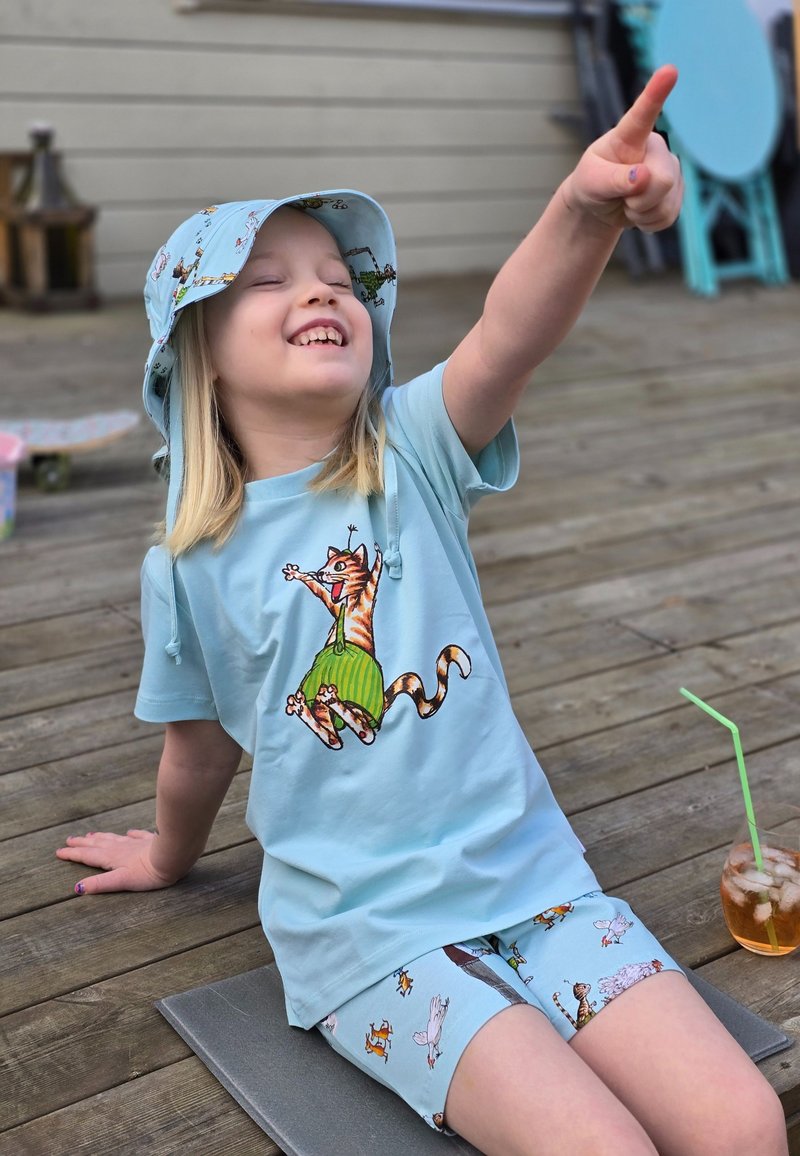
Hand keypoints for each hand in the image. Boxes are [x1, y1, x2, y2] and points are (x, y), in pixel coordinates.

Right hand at [56, 829, 178, 894]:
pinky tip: (130, 832)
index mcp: (112, 858)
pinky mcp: (150, 840)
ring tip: (92, 835)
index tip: (59, 851)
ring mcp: (136, 843)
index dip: (73, 854)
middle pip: (98, 844)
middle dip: (83, 843)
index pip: (88, 856)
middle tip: (70, 840)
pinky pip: (137, 835)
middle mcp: (121, 848)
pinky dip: (131, 834)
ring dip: (101, 837)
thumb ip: (100, 884)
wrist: (173, 855)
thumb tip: (78, 888)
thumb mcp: (121, 881)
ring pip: (114, 838)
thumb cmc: (148, 872)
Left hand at [563, 64, 682, 232]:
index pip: (644, 113)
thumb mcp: (591, 182)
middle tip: (622, 196)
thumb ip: (613, 180)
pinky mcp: (676, 193)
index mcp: (630, 135)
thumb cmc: (591, 184)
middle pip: (663, 179)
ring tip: (627, 202)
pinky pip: (669, 216)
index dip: (656, 92)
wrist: (599, 205)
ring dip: (641, 212)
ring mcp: (670, 169)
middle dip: (639, 198)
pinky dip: (649, 223)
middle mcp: (656, 148)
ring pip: (667, 202)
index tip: (669, 70)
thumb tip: (642, 178)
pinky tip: (639, 211)